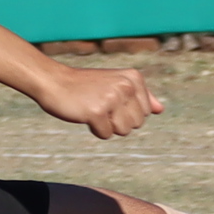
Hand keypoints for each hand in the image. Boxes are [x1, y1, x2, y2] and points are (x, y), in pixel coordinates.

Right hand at [31, 62, 163, 139]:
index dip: (126, 111)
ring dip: (107, 126)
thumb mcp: (116, 84)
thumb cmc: (85, 85)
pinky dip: (95, 130)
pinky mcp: (96, 112)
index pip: (145, 112)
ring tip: (93, 109)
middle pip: (136, 124)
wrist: (53, 81)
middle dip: (118, 120)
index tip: (109, 98)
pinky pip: (105, 135)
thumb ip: (141, 96)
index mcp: (133, 78)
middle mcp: (126, 86)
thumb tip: (160, 110)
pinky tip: (84, 114)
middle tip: (100, 105)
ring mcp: (111, 98)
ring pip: (123, 131)